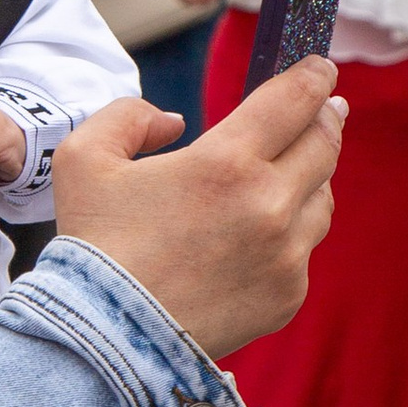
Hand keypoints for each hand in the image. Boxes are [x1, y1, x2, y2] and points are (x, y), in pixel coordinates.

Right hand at [51, 67, 343, 361]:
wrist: (106, 338)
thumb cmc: (93, 246)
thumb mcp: (82, 158)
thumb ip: (128, 117)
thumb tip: (173, 121)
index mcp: (226, 162)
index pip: (294, 100)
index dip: (312, 76)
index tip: (319, 68)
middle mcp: (269, 205)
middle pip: (323, 144)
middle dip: (324, 118)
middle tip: (324, 108)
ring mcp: (285, 256)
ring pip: (320, 198)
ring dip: (309, 177)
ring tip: (290, 171)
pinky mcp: (287, 296)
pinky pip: (303, 250)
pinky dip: (288, 234)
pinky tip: (261, 235)